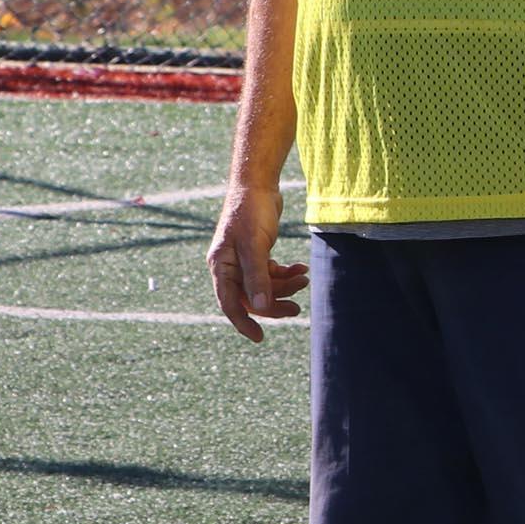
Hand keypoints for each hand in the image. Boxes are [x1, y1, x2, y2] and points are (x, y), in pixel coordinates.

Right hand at [207, 183, 305, 341]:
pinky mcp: (256, 252)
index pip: (229, 303)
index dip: (243, 322)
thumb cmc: (250, 212)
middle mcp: (228, 266)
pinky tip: (301, 268)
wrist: (257, 185)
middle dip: (274, 303)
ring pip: (263, 285)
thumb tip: (259, 306)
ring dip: (284, 286)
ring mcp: (242, 260)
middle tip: (297, 309)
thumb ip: (257, 277)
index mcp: (220, 267)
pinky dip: (286, 273)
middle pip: (250, 297)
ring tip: (305, 279)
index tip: (260, 338)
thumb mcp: (255, 246)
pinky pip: (270, 272)